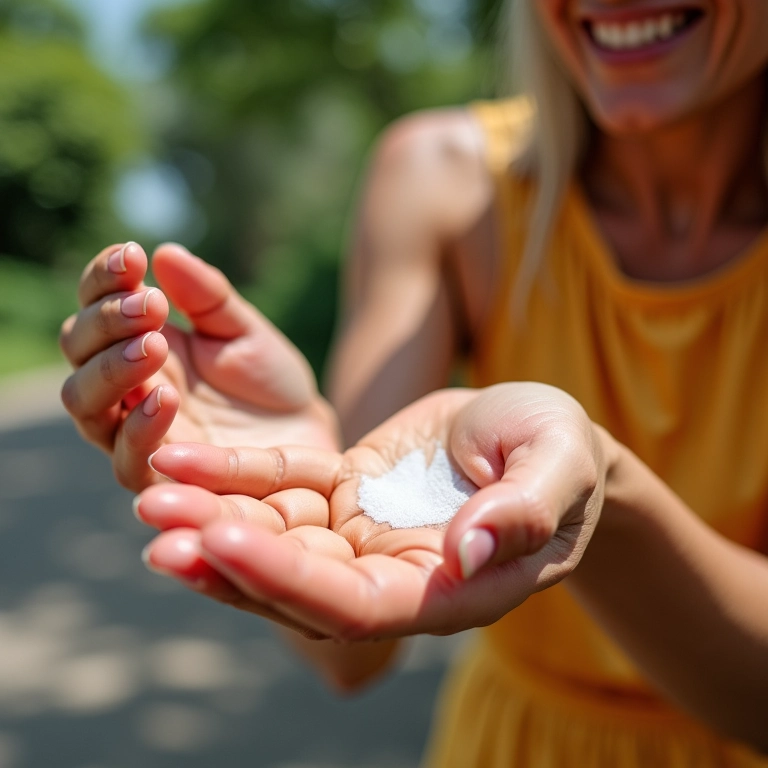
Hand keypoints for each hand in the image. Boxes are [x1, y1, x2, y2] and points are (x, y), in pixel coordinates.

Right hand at [60, 242, 338, 490]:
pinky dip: (140, 426)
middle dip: (105, 321)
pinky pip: (126, 458)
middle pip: (77, 351)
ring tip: (153, 344)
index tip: (133, 256)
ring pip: (86, 403)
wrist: (305, 438)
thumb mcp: (246, 333)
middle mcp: (125, 387)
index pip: (96, 305)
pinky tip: (166, 396)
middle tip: (147, 305)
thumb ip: (209, 298)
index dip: (103, 279)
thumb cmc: (268, 382)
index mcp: (140, 342)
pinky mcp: (158, 478)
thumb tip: (165, 253)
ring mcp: (134, 433)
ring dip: (111, 369)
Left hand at [137, 383, 609, 639]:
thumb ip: (526, 509)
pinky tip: (180, 459)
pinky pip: (282, 488)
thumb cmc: (560, 451)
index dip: (289, 578)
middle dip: (225, 558)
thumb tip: (471, 551)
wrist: (535, 433)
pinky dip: (233, 475)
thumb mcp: (557, 466)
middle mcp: (391, 574)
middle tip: (157, 525)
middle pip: (295, 583)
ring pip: (274, 539)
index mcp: (446, 589)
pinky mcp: (342, 492)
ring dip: (209, 519)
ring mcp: (361, 535)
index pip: (356, 604)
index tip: (222, 539)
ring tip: (150, 492)